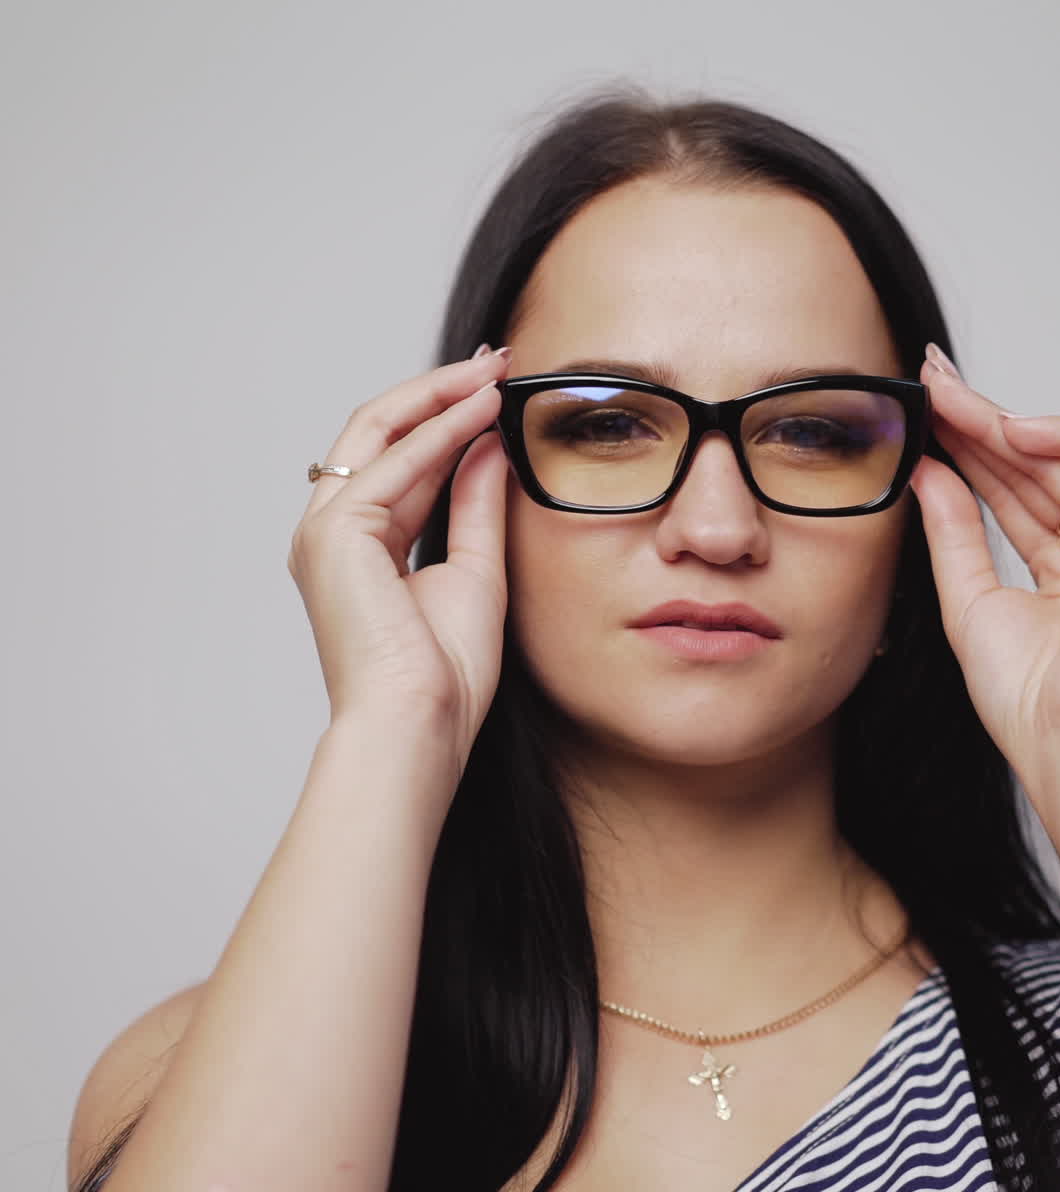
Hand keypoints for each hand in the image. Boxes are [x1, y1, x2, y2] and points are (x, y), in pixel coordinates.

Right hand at [288, 346, 512, 760]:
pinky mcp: (335, 533)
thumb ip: (476, 504)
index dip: (450, 420)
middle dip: (440, 393)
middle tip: (495, 363)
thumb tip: (489, 444)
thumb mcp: (475, 571)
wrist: (419, 725)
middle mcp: (333, 532)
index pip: (403, 461)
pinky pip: (393, 462)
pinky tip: (480, 408)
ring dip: (440, 397)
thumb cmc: (443, 674)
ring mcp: (326, 531)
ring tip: (494, 371)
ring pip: (379, 432)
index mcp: (362, 548)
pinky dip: (440, 430)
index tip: (497, 390)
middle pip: (380, 434)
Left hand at [908, 344, 1059, 790]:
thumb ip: (953, 530)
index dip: (965, 451)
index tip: (923, 413)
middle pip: (1030, 471)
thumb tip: (927, 470)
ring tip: (949, 394)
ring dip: (1004, 424)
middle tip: (930, 380)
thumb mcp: (967, 598)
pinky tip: (1008, 424)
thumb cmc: (1023, 695)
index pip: (1007, 495)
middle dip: (978, 424)